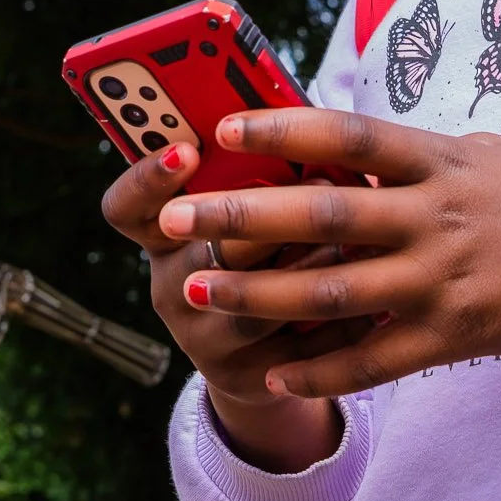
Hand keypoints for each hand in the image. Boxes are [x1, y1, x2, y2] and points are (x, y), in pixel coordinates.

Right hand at [100, 142, 366, 472]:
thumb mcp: (250, 212)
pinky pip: (294, 346)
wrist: (272, 354)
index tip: (188, 150)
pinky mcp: (243, 377)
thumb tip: (303, 123)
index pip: (125, 207)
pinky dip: (340, 317)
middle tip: (323, 185)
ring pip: (251, 301)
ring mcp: (200, 339)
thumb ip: (262, 173)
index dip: (148, 178)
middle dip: (267, 217)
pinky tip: (375, 292)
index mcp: (162, 236)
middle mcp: (170, 288)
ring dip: (310, 264)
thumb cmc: (270, 251)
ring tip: (355, 239)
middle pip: (206, 249)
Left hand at [152, 108, 500, 398]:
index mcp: (441, 161)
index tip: (223, 130)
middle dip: (241, 217)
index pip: (348, 137)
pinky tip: (276, 375)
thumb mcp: (487, 155)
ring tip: (198, 294)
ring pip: (335, 289)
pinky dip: (323, 370)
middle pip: (323, 213)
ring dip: (259, 295)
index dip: (281, 130)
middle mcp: (437, 215)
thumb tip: (349, 151)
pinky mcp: (460, 333)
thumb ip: (417, 158)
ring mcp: (447, 278)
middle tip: (175, 218)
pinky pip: (377, 358)